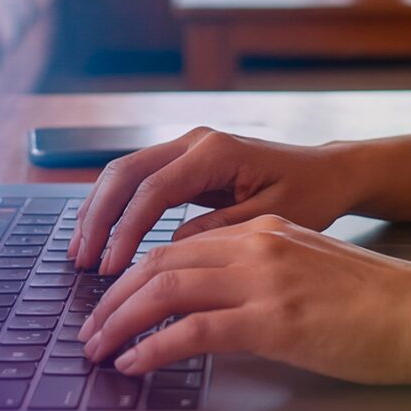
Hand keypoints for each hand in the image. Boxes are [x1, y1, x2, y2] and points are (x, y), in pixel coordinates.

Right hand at [70, 127, 358, 275]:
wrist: (328, 172)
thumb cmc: (310, 194)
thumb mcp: (270, 219)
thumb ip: (218, 232)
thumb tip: (169, 249)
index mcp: (215, 153)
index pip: (153, 190)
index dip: (126, 231)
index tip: (111, 267)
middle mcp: (195, 142)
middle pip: (126, 173)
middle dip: (98, 217)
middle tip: (82, 260)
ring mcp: (188, 148)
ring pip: (125, 172)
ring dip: (99, 210)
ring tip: (82, 252)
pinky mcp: (187, 162)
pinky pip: (139, 180)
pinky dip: (116, 206)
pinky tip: (103, 235)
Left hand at [76, 214, 410, 384]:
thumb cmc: (381, 304)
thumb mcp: (314, 272)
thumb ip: (270, 275)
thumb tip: (227, 306)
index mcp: (267, 230)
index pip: (182, 244)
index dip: (137, 275)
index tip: (114, 303)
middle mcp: (259, 244)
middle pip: (162, 262)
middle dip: (115, 298)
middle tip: (90, 330)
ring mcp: (265, 280)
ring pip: (167, 290)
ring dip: (122, 322)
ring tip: (99, 349)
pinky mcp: (274, 320)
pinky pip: (195, 331)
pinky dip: (155, 348)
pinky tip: (136, 364)